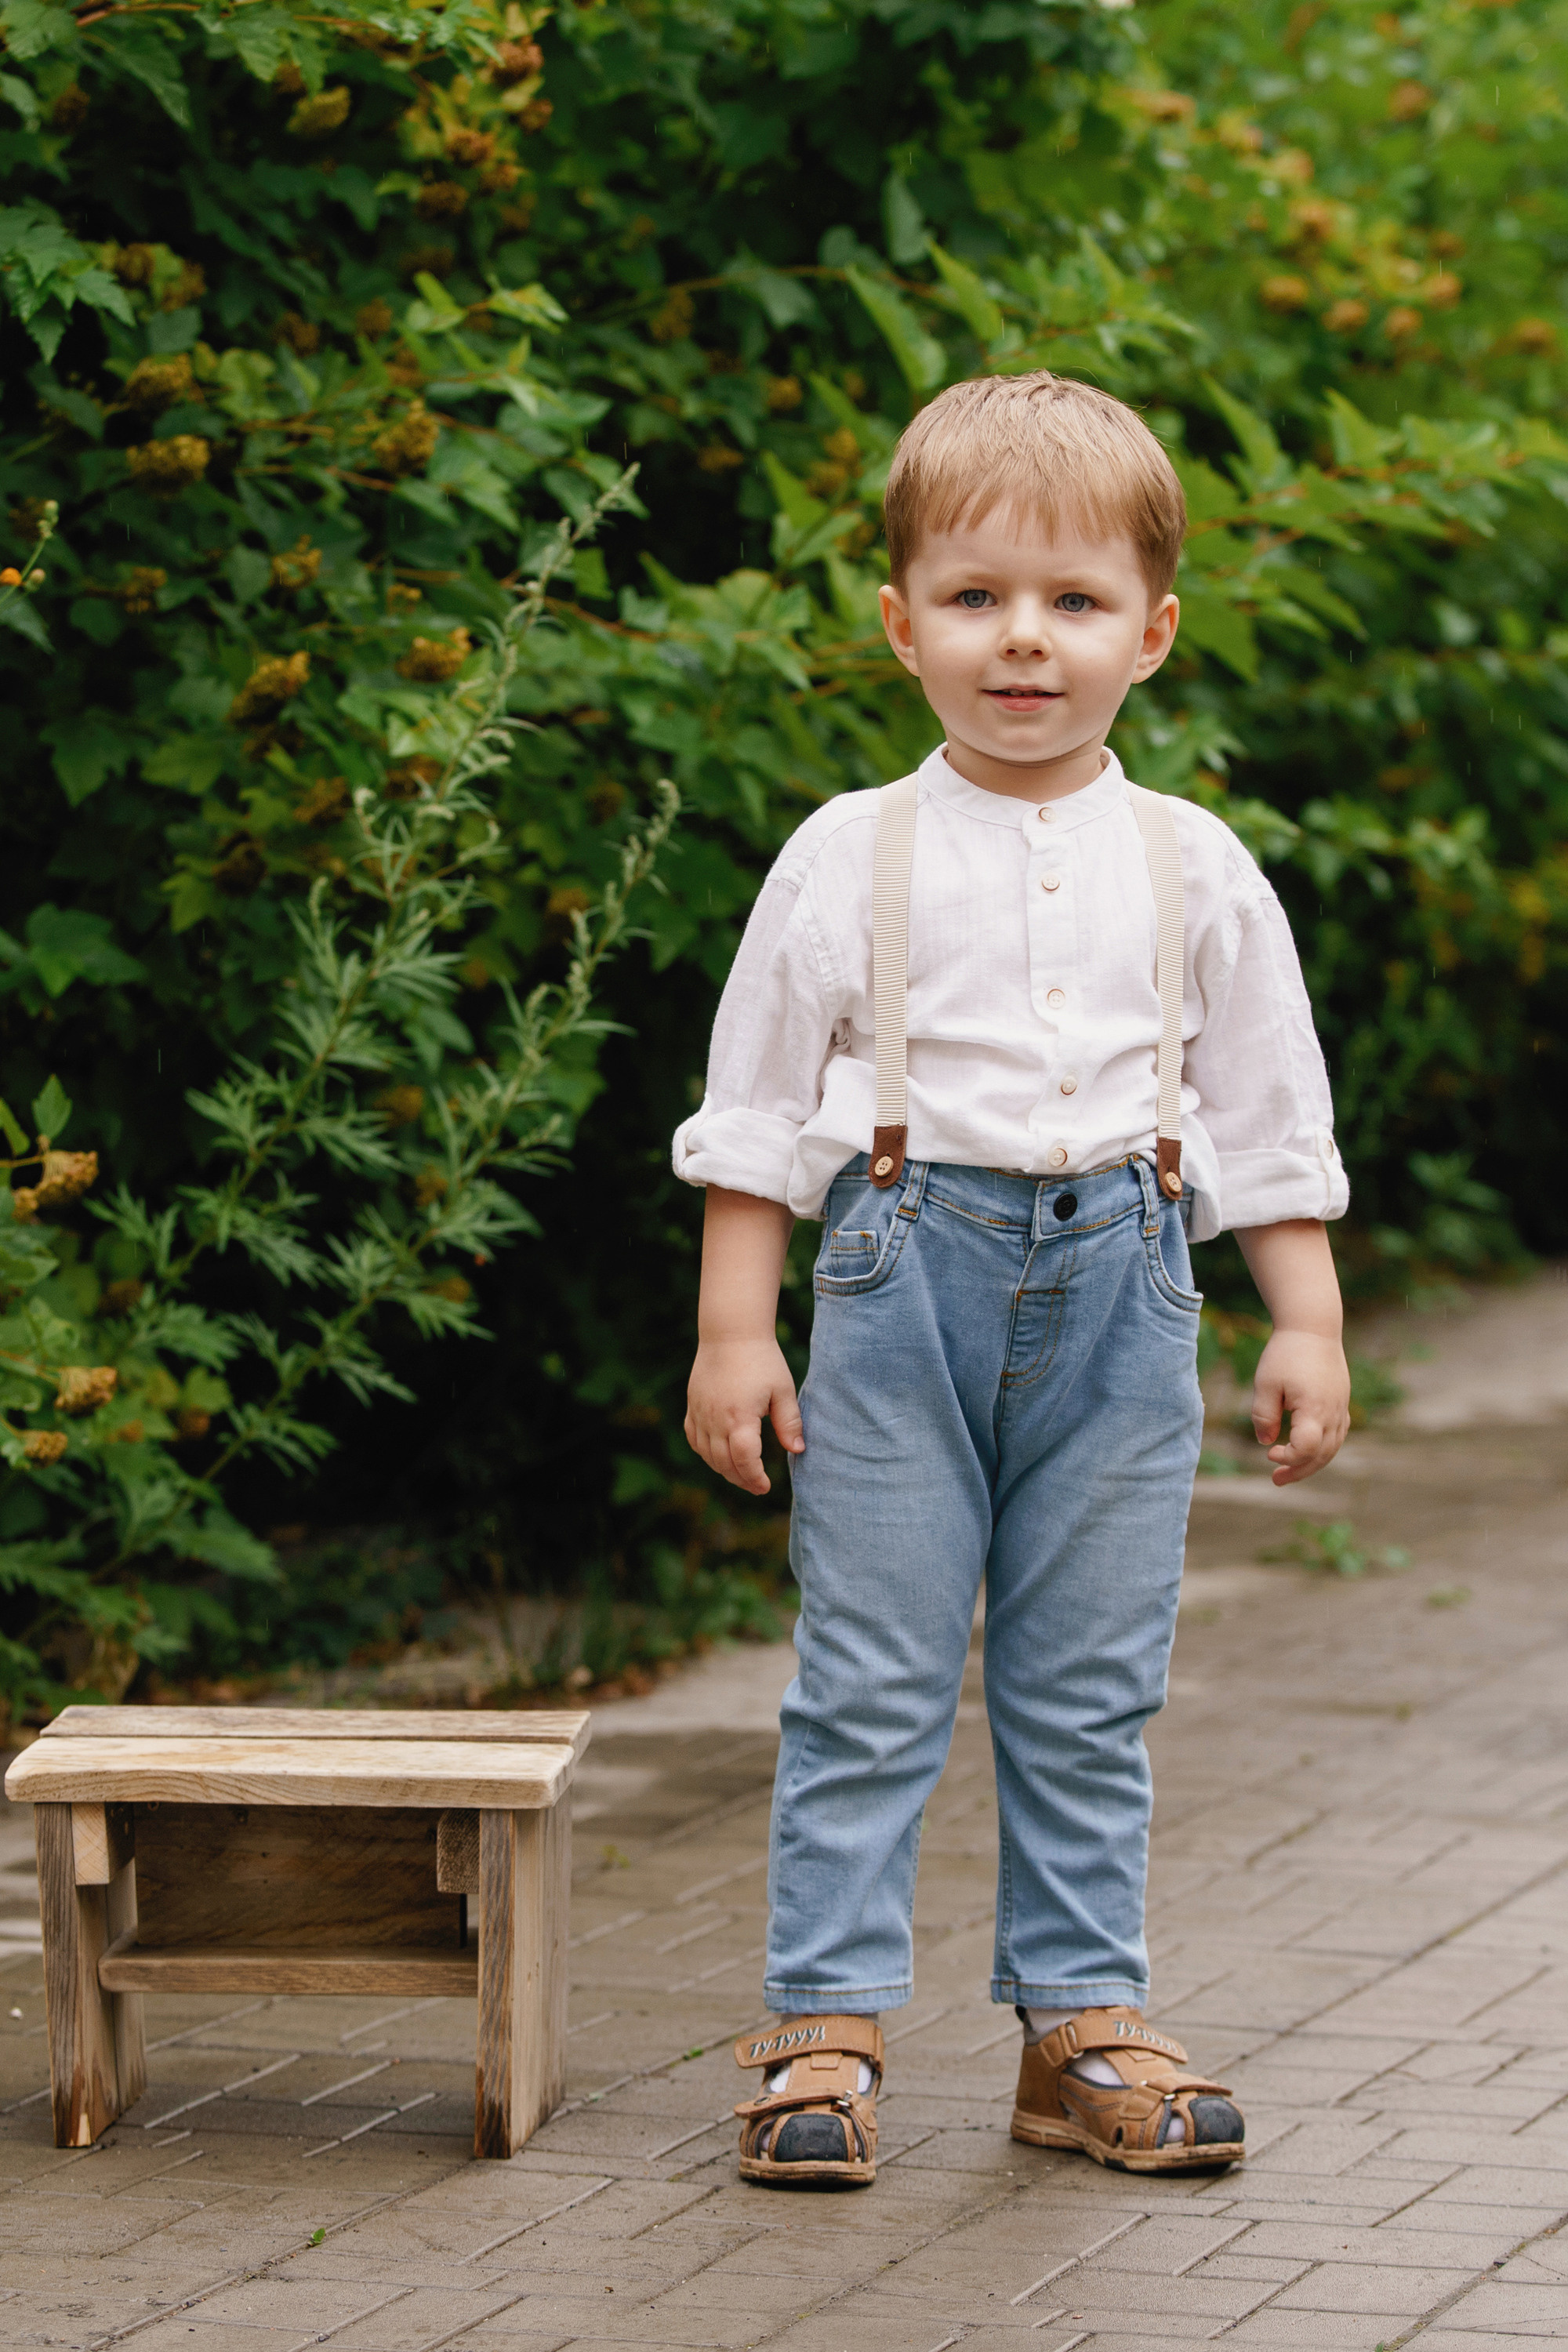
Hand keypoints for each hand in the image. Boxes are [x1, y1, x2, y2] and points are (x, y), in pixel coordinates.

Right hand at [685, 1336, 803, 1495]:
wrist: (730, 1332)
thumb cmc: (762, 1359)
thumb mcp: (782, 1390)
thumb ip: (789, 1422)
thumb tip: (797, 1450)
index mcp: (739, 1416)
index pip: (743, 1460)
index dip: (754, 1478)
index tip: (766, 1486)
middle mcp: (715, 1418)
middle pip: (723, 1463)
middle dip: (741, 1479)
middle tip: (757, 1486)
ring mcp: (700, 1412)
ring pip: (706, 1454)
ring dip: (723, 1469)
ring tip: (741, 1473)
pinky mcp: (692, 1405)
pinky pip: (693, 1438)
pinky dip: (705, 1452)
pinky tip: (718, 1455)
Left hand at [1251, 1328, 1349, 1483]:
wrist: (1314, 1327)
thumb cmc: (1286, 1353)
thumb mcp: (1266, 1383)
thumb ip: (1263, 1415)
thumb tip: (1266, 1442)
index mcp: (1315, 1409)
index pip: (1307, 1449)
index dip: (1290, 1458)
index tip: (1270, 1452)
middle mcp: (1333, 1413)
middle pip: (1322, 1455)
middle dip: (1299, 1471)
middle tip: (1276, 1479)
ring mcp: (1341, 1408)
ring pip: (1332, 1447)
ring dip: (1312, 1463)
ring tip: (1289, 1471)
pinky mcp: (1341, 1402)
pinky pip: (1337, 1434)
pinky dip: (1323, 1448)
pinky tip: (1308, 1450)